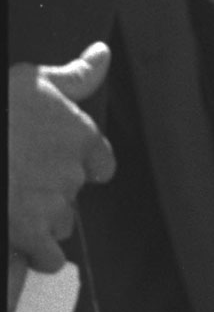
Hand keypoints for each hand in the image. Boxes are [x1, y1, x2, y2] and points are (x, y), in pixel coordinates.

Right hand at [8, 43, 114, 271]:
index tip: (54, 162)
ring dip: (42, 220)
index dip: (82, 167)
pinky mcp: (30, 233)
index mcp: (80, 136)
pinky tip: (19, 242)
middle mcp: (74, 173)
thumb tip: (103, 54)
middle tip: (17, 179)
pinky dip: (37, 255)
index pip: (102, 163)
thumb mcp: (32, 81)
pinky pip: (50, 257)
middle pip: (74, 194)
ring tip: (11, 203)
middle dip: (50, 192)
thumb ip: (75, 76)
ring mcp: (54, 205)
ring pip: (61, 223)